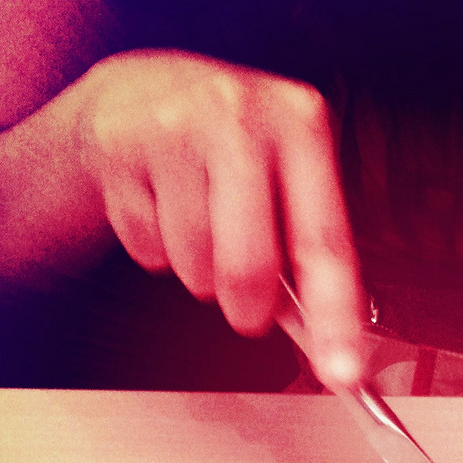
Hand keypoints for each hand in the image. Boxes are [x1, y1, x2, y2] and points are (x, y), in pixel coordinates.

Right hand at [75, 50, 366, 385]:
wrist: (147, 90)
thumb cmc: (236, 146)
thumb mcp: (288, 173)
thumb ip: (307, 244)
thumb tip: (328, 335)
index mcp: (302, 122)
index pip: (324, 241)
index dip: (334, 316)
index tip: (343, 373)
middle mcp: (241, 115)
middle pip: (249, 266)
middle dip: (249, 308)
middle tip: (249, 310)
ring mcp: (174, 127)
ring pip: (193, 264)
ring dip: (200, 272)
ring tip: (203, 227)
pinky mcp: (119, 147)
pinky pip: (147, 247)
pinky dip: (158, 249)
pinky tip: (164, 207)